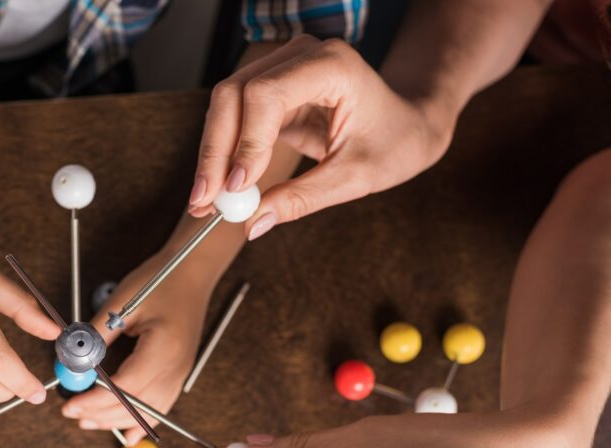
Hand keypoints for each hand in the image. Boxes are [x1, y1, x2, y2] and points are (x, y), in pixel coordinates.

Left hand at [61, 248, 213, 443]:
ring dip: (116, 421)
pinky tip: (128, 434)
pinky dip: (142, 422)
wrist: (192, 272)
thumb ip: (97, 334)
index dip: (96, 400)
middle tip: (71, 413)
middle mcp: (175, 367)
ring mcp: (180, 373)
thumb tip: (72, 357)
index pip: (126, 387)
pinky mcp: (178, 373)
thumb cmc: (161, 280)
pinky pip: (160, 406)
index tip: (71, 404)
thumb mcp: (122, 303)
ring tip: (87, 422)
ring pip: (147, 411)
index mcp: (163, 349)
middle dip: (100, 414)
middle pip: (135, 405)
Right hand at [188, 34, 457, 237]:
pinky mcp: (271, 92)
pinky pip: (233, 120)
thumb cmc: (395, 143)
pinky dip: (222, 156)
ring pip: (225, 107)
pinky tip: (217, 189)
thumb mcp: (356, 178)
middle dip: (215, 152)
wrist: (408, 124)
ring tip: (205, 203)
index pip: (267, 95)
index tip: (238, 189)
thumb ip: (302, 199)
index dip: (246, 142)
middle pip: (234, 95)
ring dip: (211, 156)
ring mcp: (281, 70)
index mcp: (331, 66)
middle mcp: (300, 57)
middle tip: (205, 202)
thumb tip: (253, 224)